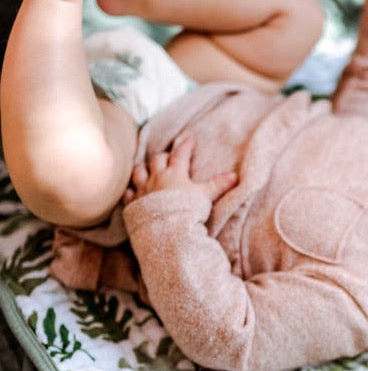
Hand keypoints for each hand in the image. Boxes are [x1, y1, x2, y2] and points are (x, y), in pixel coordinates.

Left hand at [123, 137, 237, 205]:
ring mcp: (143, 190)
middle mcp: (157, 178)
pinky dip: (130, 190)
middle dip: (163, 156)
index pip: (181, 154)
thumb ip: (219, 185)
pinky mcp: (133, 204)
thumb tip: (235, 176)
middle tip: (168, 156)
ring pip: (138, 172)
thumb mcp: (206, 196)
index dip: (186, 146)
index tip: (189, 139)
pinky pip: (128, 193)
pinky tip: (132, 190)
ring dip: (142, 168)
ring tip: (145, 168)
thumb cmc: (188, 211)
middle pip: (157, 160)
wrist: (168, 231)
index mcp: (175, 174)